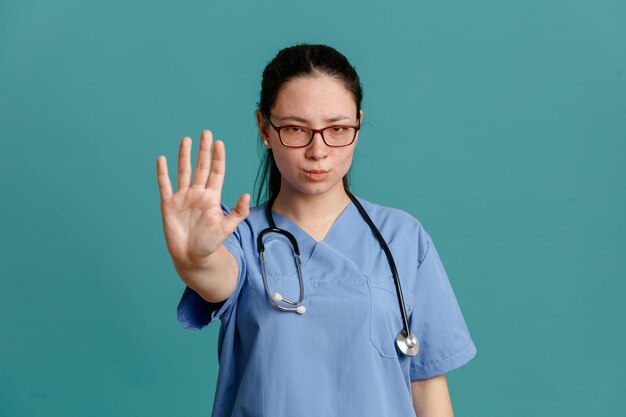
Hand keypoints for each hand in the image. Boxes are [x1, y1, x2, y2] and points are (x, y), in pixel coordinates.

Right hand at [156, 130, 249, 267]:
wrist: (192, 257)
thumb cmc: (210, 243)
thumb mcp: (227, 228)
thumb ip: (238, 212)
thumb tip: (246, 195)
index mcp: (212, 197)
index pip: (216, 172)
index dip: (217, 158)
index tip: (219, 143)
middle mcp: (198, 194)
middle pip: (201, 167)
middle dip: (203, 151)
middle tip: (206, 133)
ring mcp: (183, 198)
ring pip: (183, 172)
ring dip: (184, 156)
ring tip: (186, 140)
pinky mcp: (169, 205)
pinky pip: (165, 186)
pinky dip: (163, 173)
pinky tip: (162, 159)